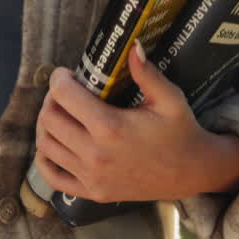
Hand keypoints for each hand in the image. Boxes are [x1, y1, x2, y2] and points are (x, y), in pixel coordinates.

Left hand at [33, 41, 238, 202]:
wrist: (192, 173)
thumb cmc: (180, 131)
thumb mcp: (169, 98)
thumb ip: (147, 73)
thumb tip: (132, 45)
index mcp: (110, 128)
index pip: (63, 95)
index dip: (59, 79)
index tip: (67, 74)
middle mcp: (95, 154)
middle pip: (49, 119)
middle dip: (52, 99)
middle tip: (65, 92)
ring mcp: (92, 177)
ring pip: (46, 146)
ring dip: (47, 126)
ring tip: (62, 114)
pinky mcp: (93, 192)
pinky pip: (53, 177)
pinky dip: (45, 160)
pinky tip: (55, 144)